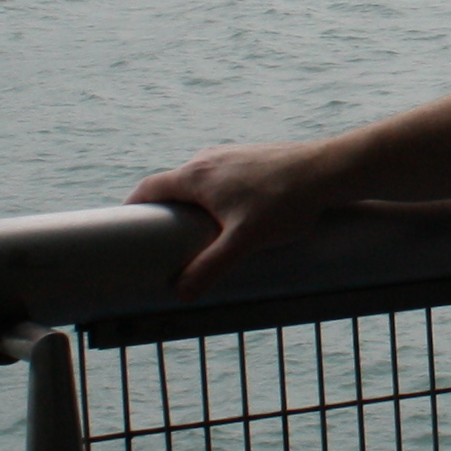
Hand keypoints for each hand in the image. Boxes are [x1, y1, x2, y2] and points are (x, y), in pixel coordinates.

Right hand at [130, 142, 347, 296]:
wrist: (327, 171)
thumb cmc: (285, 202)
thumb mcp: (244, 241)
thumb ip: (212, 267)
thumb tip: (182, 293)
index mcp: (196, 175)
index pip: (148, 188)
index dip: (132, 208)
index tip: (123, 229)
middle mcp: (208, 160)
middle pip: (171, 185)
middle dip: (161, 212)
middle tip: (158, 242)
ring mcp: (230, 156)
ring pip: (197, 182)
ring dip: (188, 205)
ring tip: (193, 234)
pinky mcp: (251, 159)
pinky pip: (219, 178)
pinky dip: (211, 197)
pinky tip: (228, 218)